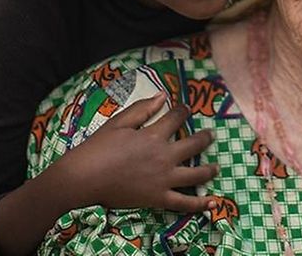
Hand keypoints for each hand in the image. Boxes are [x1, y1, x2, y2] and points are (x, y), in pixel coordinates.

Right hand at [56, 94, 217, 212]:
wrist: (84, 178)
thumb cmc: (98, 148)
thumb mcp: (118, 123)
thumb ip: (142, 109)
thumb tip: (162, 96)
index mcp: (153, 135)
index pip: (176, 118)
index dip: (182, 111)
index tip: (186, 109)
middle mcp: (164, 156)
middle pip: (193, 144)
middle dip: (204, 138)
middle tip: (210, 135)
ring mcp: (164, 179)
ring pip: (196, 174)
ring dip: (209, 169)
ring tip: (216, 167)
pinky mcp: (159, 198)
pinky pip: (184, 203)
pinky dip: (200, 205)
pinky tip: (213, 203)